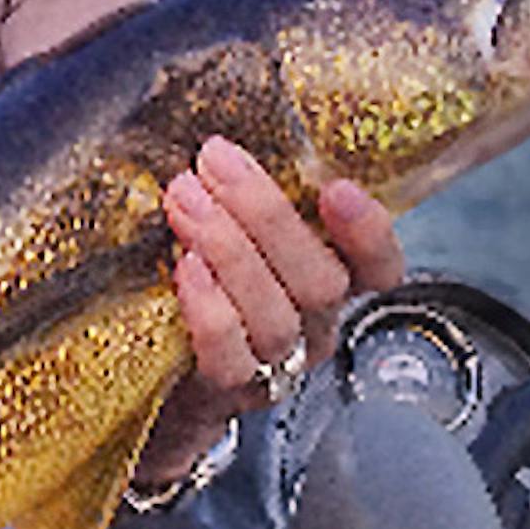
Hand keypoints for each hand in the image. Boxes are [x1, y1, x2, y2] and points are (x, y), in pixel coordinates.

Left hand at [140, 135, 403, 482]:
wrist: (151, 378)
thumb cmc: (196, 283)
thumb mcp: (231, 234)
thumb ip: (241, 195)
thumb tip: (217, 137)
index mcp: (326, 283)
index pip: (378, 267)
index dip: (369, 232)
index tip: (338, 187)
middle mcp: (311, 327)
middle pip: (320, 281)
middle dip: (267, 214)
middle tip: (216, 161)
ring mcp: (272, 364)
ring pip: (276, 315)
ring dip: (229, 248)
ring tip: (185, 200)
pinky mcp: (223, 391)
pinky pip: (228, 356)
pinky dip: (209, 308)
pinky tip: (185, 266)